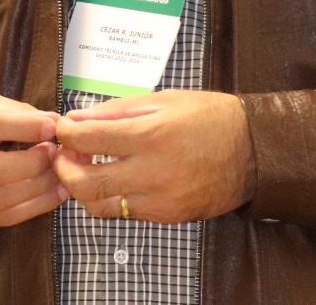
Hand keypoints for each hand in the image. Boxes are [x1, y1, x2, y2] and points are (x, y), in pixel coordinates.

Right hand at [0, 92, 65, 226]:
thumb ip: (17, 111)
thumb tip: (54, 122)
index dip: (24, 127)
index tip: (53, 128)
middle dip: (33, 163)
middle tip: (55, 153)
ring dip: (38, 189)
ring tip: (60, 175)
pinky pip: (0, 218)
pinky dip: (32, 208)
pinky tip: (51, 195)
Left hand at [53, 89, 254, 222]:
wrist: (253, 150)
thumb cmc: (211, 118)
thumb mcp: (164, 100)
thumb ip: (117, 110)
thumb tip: (79, 116)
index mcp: (151, 135)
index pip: (88, 138)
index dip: (65, 132)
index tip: (62, 127)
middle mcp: (152, 172)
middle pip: (85, 183)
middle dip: (63, 168)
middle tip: (64, 154)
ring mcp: (160, 199)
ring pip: (100, 206)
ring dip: (83, 189)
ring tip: (86, 168)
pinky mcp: (168, 216)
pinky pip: (126, 213)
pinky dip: (112, 197)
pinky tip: (115, 179)